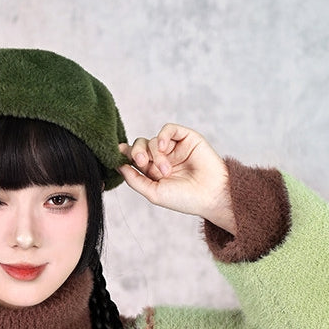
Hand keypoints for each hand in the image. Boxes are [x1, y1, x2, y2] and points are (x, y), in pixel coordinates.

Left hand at [118, 124, 236, 234]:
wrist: (210, 195)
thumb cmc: (184, 199)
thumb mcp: (153, 193)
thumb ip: (135, 179)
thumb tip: (118, 165)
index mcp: (153, 172)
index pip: (134, 158)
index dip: (125, 155)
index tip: (118, 154)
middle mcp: (162, 159)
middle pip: (140, 145)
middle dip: (137, 152)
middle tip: (142, 162)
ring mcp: (174, 148)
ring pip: (153, 140)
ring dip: (156, 154)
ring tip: (166, 171)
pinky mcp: (186, 138)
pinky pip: (168, 129)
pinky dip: (163, 135)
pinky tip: (164, 146)